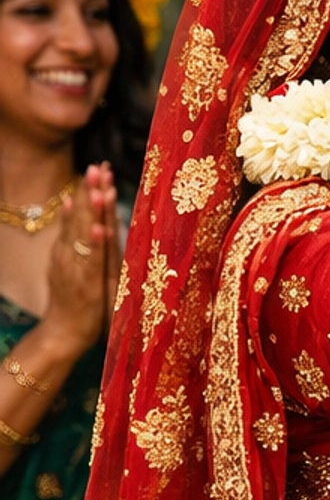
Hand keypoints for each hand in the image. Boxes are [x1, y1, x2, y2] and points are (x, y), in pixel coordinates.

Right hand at [40, 164, 117, 359]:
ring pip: (85, 235)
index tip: (99, 166)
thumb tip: (96, 221)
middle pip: (82, 218)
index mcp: (70, 248)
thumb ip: (85, 247)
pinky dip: (94, 244)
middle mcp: (71, 254)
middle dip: (90, 191)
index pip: (83, 214)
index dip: (90, 190)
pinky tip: (98, 228)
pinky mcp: (87, 284)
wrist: (62, 333)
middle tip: (97, 166)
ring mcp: (77, 268)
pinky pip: (91, 261)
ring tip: (98, 188)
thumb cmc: (73, 303)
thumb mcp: (78, 268)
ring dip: (93, 211)